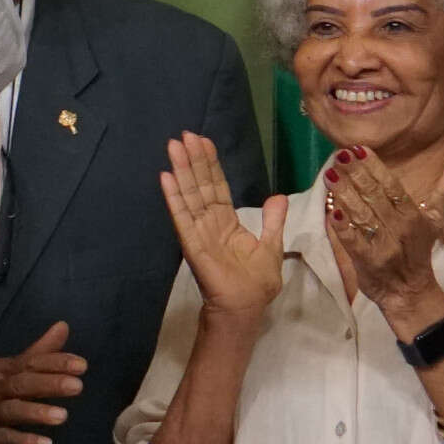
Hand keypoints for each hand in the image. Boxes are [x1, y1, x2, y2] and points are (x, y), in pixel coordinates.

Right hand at [0, 320, 83, 443]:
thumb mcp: (10, 371)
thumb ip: (38, 352)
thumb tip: (63, 326)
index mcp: (3, 369)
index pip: (31, 362)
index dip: (56, 363)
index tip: (82, 365)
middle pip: (22, 383)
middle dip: (49, 383)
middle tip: (78, 386)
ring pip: (12, 410)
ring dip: (37, 412)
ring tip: (63, 416)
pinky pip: (3, 438)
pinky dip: (23, 441)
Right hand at [159, 131, 287, 326]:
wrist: (246, 308)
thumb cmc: (257, 283)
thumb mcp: (272, 246)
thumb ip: (272, 221)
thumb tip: (277, 196)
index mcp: (227, 223)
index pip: (216, 187)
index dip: (210, 164)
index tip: (203, 141)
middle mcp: (210, 223)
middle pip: (200, 185)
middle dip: (192, 160)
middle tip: (183, 135)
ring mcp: (199, 232)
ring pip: (189, 195)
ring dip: (180, 170)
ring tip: (173, 146)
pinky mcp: (192, 244)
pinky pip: (182, 217)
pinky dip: (174, 198)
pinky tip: (166, 178)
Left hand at [318, 146, 443, 332]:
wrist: (410, 293)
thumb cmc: (418, 252)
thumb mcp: (434, 222)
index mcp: (413, 215)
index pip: (392, 186)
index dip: (376, 167)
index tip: (359, 149)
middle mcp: (399, 227)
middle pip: (374, 196)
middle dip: (356, 174)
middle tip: (340, 155)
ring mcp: (382, 245)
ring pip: (362, 214)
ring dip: (345, 193)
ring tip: (330, 174)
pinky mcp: (368, 261)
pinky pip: (353, 241)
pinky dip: (342, 227)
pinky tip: (330, 211)